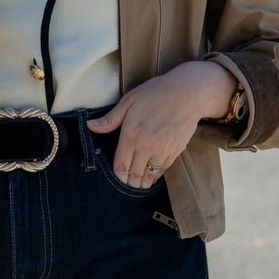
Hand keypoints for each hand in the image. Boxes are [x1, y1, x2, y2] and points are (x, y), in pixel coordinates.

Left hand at [87, 61, 235, 185]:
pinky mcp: (175, 151)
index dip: (118, 176)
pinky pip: (162, 170)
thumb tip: (90, 126)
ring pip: (148, 175)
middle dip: (129, 183)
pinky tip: (151, 178)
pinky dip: (155, 177)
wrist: (188, 93)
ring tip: (138, 186)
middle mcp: (145, 146)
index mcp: (131, 134)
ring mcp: (161, 150)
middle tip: (126, 186)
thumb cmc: (156, 93)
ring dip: (142, 183)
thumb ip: (110, 119)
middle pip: (133, 174)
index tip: (117, 179)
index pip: (121, 165)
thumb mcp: (129, 101)